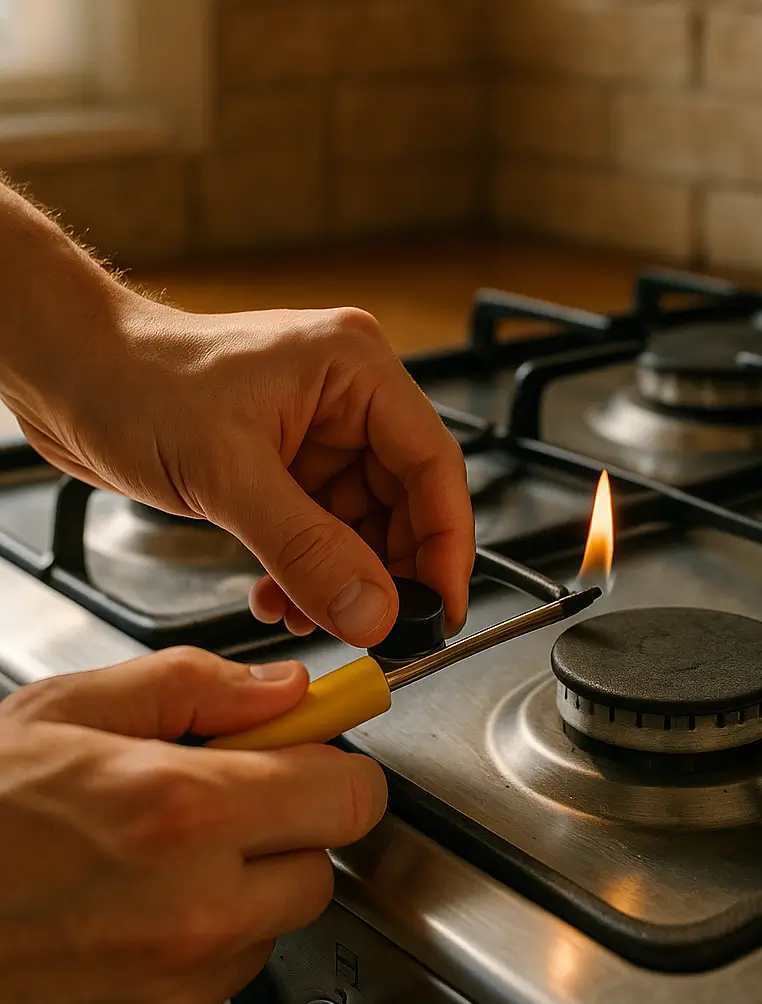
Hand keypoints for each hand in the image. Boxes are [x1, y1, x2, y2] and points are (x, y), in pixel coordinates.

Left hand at [0, 199, 473, 645]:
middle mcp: (347, 398)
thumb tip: (372, 610)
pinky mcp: (287, 465)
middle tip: (373, 624)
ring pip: (363, 525)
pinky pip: (322, 532)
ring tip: (306, 615)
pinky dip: (308, 572)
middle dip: (387, 570)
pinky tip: (278, 596)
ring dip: (341, 580)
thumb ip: (306, 549)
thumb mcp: (227, 471)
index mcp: (355, 369)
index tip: (441, 604)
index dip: (446, 541)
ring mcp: (317, 433)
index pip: (432, 463)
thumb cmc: (132, 379)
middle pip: (405, 500)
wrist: (64, 373)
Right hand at [0, 648, 386, 1003]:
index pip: (348, 794)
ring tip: (165, 851)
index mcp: (183, 811)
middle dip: (292, 823)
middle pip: (323, 864)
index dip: (335, 764)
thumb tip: (287, 690)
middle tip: (233, 796)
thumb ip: (201, 687)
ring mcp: (169, 988)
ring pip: (276, 922)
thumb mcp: (74, 708)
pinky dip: (205, 937)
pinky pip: (224, 976)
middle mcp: (190, 911)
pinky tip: (141, 902)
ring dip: (248, 883)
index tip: (315, 752)